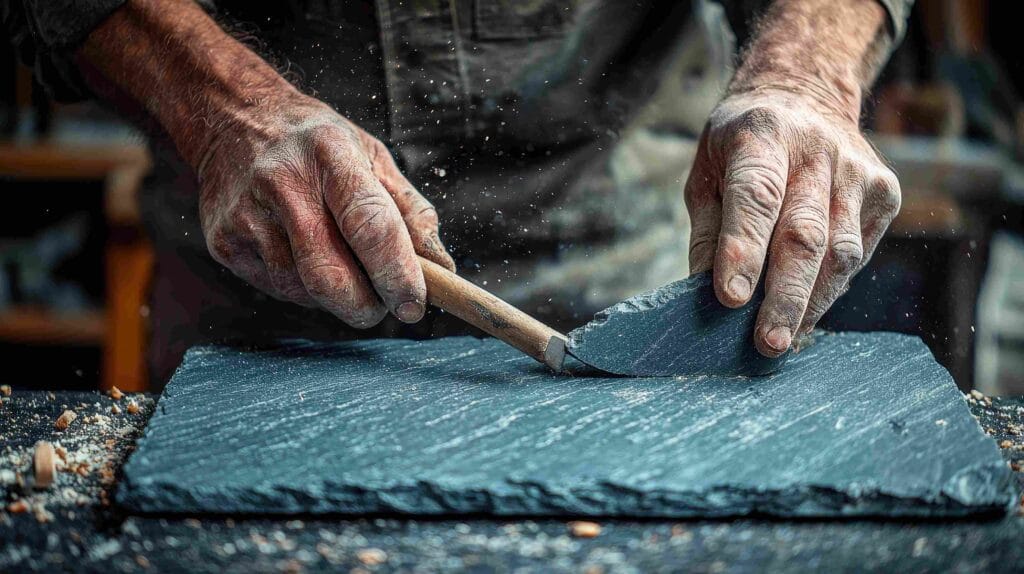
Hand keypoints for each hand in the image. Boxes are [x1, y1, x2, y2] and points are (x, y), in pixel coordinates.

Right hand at [197, 95, 454, 326]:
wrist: (233, 119)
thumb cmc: (318, 145)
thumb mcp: (372, 157)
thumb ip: (411, 212)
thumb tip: (442, 269)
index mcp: (331, 154)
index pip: (371, 226)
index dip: (397, 274)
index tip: (415, 305)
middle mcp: (284, 183)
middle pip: (331, 275)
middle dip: (367, 305)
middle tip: (386, 304)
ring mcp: (248, 215)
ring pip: (306, 290)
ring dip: (338, 297)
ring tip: (343, 265)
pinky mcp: (226, 242)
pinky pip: (279, 289)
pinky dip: (305, 290)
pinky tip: (305, 258)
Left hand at [684, 88, 900, 356]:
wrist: (806, 94)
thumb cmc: (741, 147)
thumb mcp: (707, 174)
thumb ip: (709, 232)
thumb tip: (703, 297)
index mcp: (762, 136)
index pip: (756, 199)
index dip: (743, 251)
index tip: (730, 299)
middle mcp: (817, 151)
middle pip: (804, 235)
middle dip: (785, 296)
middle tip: (767, 342)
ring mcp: (858, 171)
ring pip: (840, 251)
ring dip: (812, 302)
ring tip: (785, 338)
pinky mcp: (885, 192)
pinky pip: (857, 253)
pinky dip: (831, 287)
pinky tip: (808, 308)